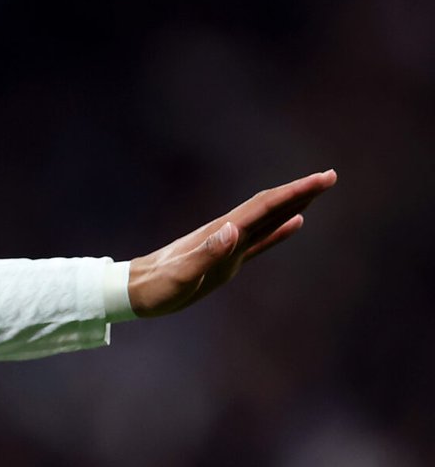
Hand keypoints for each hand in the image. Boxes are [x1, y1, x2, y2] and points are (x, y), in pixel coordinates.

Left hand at [128, 169, 337, 317]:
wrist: (135, 289)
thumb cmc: (157, 286)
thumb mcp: (181, 276)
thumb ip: (206, 254)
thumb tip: (234, 230)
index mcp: (221, 233)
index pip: (263, 207)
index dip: (293, 192)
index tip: (320, 179)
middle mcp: (227, 233)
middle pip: (269, 206)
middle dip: (300, 191)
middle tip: (330, 176)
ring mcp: (228, 245)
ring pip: (268, 219)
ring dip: (293, 204)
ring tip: (317, 192)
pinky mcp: (227, 259)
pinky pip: (260, 241)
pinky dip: (280, 231)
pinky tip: (295, 223)